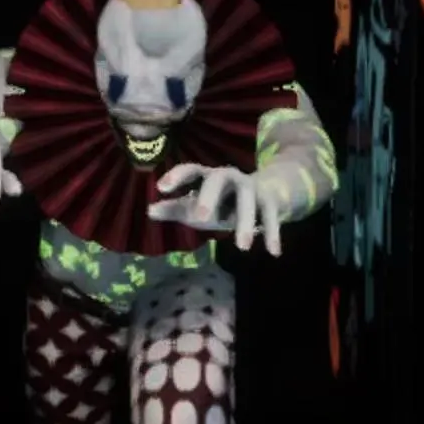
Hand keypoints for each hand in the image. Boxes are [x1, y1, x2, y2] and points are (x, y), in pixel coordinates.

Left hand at [148, 163, 279, 254]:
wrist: (267, 192)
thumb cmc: (223, 202)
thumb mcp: (199, 206)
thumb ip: (176, 209)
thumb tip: (149, 211)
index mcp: (209, 177)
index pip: (192, 170)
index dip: (177, 177)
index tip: (161, 188)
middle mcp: (230, 178)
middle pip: (219, 180)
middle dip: (210, 197)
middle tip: (200, 218)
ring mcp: (252, 188)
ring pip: (248, 201)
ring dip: (245, 222)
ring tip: (242, 248)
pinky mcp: (270, 202)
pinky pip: (271, 217)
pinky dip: (272, 233)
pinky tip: (274, 253)